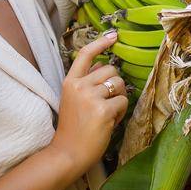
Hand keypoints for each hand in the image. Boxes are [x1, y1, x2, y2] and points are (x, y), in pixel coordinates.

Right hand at [52, 29, 127, 176]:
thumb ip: (87, 82)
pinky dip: (120, 113)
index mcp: (70, 82)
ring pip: (120, 84)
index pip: (86, 55)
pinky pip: (123, 102)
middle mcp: (79, 86)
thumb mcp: (73, 100)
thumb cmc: (73, 129)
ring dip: (119, 98)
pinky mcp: (103, 110)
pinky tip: (110, 123)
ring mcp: (91, 97)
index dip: (101, 42)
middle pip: (111, 70)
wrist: (67, 153)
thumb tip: (104, 66)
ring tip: (108, 114)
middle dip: (116, 85)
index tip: (114, 36)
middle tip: (107, 103)